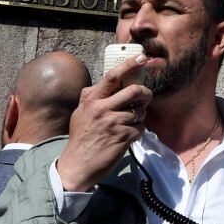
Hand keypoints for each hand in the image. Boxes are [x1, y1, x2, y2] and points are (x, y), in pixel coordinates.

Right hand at [55, 53, 161, 191]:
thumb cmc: (80, 138)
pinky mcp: (123, 137)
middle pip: (134, 91)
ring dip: (140, 116)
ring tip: (130, 123)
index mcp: (92, 100)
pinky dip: (138, 131)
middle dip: (145, 93)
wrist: (78, 165)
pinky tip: (128, 136)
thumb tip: (102, 82)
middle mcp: (103, 109)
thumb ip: (91, 97)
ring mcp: (114, 123)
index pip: (113, 76)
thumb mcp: (80, 112)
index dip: (130, 64)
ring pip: (140, 111)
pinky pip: (140, 128)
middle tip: (146, 97)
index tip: (142, 57)